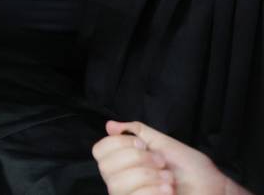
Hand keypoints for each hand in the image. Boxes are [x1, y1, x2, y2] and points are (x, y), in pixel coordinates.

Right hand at [92, 121, 246, 194]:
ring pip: (116, 185)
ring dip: (147, 176)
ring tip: (167, 178)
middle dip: (136, 160)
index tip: (142, 145)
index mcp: (125, 163)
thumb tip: (110, 125)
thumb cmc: (193, 171)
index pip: (99, 151)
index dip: (117, 144)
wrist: (214, 190)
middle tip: (160, 162)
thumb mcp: (164, 143)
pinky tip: (167, 191)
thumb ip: (137, 131)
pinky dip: (152, 191)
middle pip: (105, 167)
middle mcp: (123, 181)